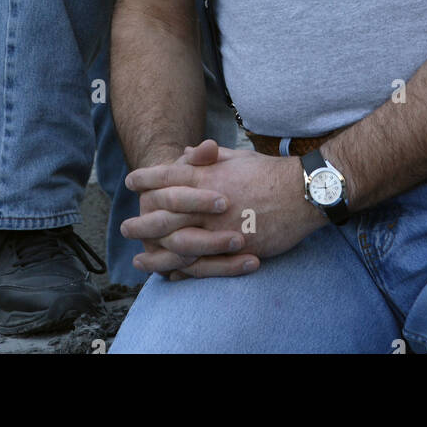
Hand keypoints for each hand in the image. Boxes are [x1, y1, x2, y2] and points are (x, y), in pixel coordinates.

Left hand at [122, 139, 324, 278]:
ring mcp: (219, 227)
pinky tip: (169, 272)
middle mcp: (207, 202)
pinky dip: (182, 268)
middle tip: (125, 227)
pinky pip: (201, 262)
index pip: (167, 176)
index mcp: (208, 175)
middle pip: (164, 212)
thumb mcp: (236, 157)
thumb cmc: (268, 172)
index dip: (146, 178)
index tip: (130, 181)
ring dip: (155, 251)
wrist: (300, 192)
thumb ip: (208, 158)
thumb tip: (188, 153)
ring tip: (138, 258)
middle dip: (142, 219)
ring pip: (177, 241)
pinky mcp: (233, 248)